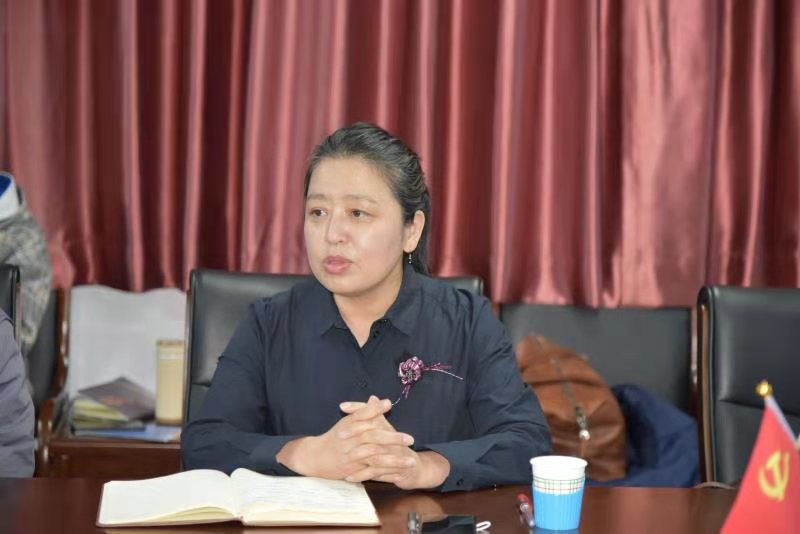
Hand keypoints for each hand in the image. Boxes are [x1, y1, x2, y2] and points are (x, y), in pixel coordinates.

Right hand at [275, 396, 413, 479]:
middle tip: (410, 439)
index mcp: (349, 424)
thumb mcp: (349, 421)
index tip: (389, 404)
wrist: (317, 457)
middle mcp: (349, 439)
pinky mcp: (353, 469)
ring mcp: (351, 455)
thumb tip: (381, 399)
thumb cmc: (337, 437)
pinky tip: (399, 475)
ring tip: (411, 461)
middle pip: (372, 436)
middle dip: (392, 438)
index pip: (362, 413)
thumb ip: (366, 411)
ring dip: (394, 459)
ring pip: (374, 455)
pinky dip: (385, 473)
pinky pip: (371, 471)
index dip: (375, 409)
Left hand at [339, 397, 450, 488]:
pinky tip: (350, 477)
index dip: (358, 408)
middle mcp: (393, 439)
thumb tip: (372, 397)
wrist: (414, 467)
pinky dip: (363, 475)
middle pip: (375, 431)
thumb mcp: (386, 430)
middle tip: (340, 434)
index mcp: (388, 427)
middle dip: (356, 431)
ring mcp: (395, 455)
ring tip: (342, 458)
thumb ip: (376, 415)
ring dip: (358, 457)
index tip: (342, 406)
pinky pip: (377, 473)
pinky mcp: (396, 470)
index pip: (373, 412)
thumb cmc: (396, 447)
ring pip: (375, 454)